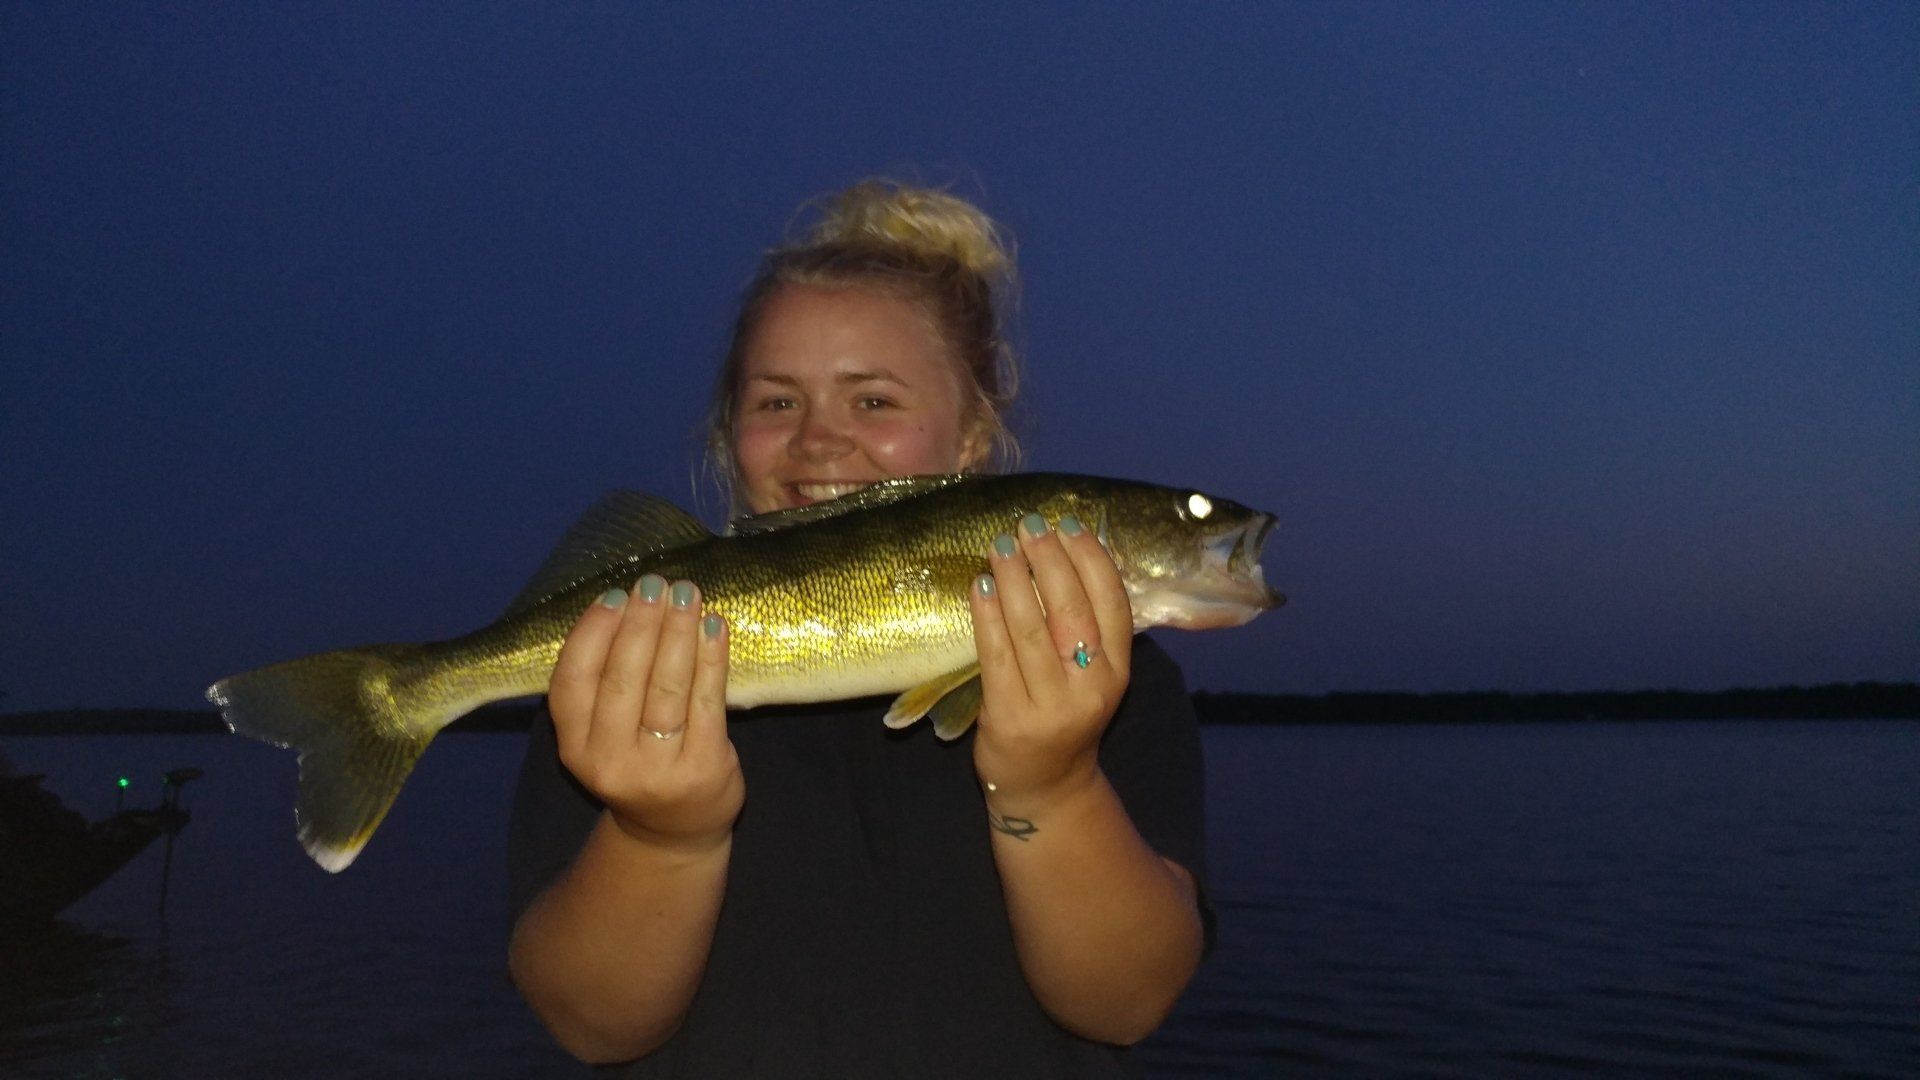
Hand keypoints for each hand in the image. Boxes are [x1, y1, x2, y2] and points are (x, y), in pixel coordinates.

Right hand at [549, 574, 743, 852]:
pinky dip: (712, 659)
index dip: (592, 634)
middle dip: (641, 624)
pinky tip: (714, 628)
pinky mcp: (703, 769)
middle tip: (655, 583)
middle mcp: (610, 762)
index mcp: (575, 748)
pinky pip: (707, 702)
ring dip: (678, 632)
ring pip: (667, 688)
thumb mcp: (601, 735)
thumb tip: (625, 603)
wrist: (675, 832)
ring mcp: (658, 769)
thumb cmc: (637, 762)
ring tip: (687, 594)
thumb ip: (603, 681)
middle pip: (623, 680)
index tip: (614, 595)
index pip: (573, 682)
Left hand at [968, 512, 1133, 808]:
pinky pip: (996, 654)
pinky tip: (980, 584)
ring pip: (1031, 629)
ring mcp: (1050, 705)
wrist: (1044, 785)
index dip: (1092, 559)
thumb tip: (1066, 552)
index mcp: (1117, 671)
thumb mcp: (1092, 675)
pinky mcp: (1010, 717)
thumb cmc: (1065, 714)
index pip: (1112, 604)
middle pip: (1071, 611)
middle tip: (1030, 524)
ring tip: (1001, 545)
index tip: (1070, 524)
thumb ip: (1087, 626)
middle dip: (1050, 560)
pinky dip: (987, 614)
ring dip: (1014, 578)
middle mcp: (1091, 688)